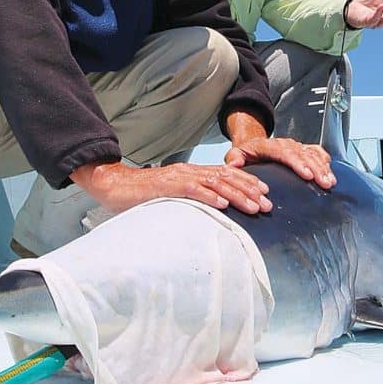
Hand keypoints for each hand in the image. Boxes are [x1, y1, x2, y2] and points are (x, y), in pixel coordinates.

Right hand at [71, 161, 272, 213]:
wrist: (115, 186)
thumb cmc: (143, 195)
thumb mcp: (174, 195)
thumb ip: (191, 199)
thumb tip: (212, 212)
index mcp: (193, 172)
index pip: (226, 173)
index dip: (247, 181)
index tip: (265, 193)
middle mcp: (190, 171)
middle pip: (227, 178)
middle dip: (250, 190)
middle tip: (267, 203)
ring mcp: (180, 177)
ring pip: (216, 184)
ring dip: (237, 195)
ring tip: (254, 206)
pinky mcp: (168, 186)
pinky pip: (193, 191)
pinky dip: (209, 197)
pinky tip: (224, 205)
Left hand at [225, 137, 335, 189]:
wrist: (253, 144)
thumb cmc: (247, 153)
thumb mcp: (236, 154)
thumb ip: (234, 159)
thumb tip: (234, 165)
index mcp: (268, 146)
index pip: (284, 152)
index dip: (297, 162)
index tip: (306, 174)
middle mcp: (284, 144)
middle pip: (302, 154)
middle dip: (315, 168)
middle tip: (324, 182)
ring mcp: (294, 147)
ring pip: (311, 153)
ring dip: (322, 167)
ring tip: (330, 182)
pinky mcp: (301, 150)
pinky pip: (316, 152)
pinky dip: (324, 160)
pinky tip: (330, 171)